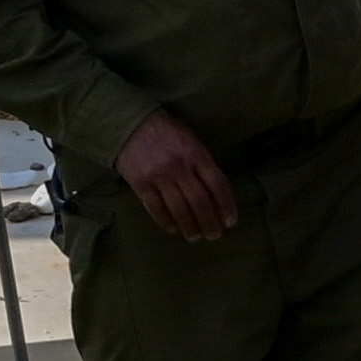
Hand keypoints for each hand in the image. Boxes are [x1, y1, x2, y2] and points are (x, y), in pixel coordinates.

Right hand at [117, 111, 240, 241]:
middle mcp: (179, 166)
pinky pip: (155, 208)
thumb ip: (202, 163)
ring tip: (195, 237)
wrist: (129, 123)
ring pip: (179, 208)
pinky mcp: (140, 183)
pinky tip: (173, 229)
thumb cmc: (166, 131)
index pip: (217, 184)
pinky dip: (166, 221)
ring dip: (190, 226)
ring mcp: (158, 176)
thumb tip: (215, 191)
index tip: (230, 222)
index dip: (226, 205)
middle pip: (200, 201)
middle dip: (209, 222)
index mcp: (196, 154)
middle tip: (214, 235)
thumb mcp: (190, 140)